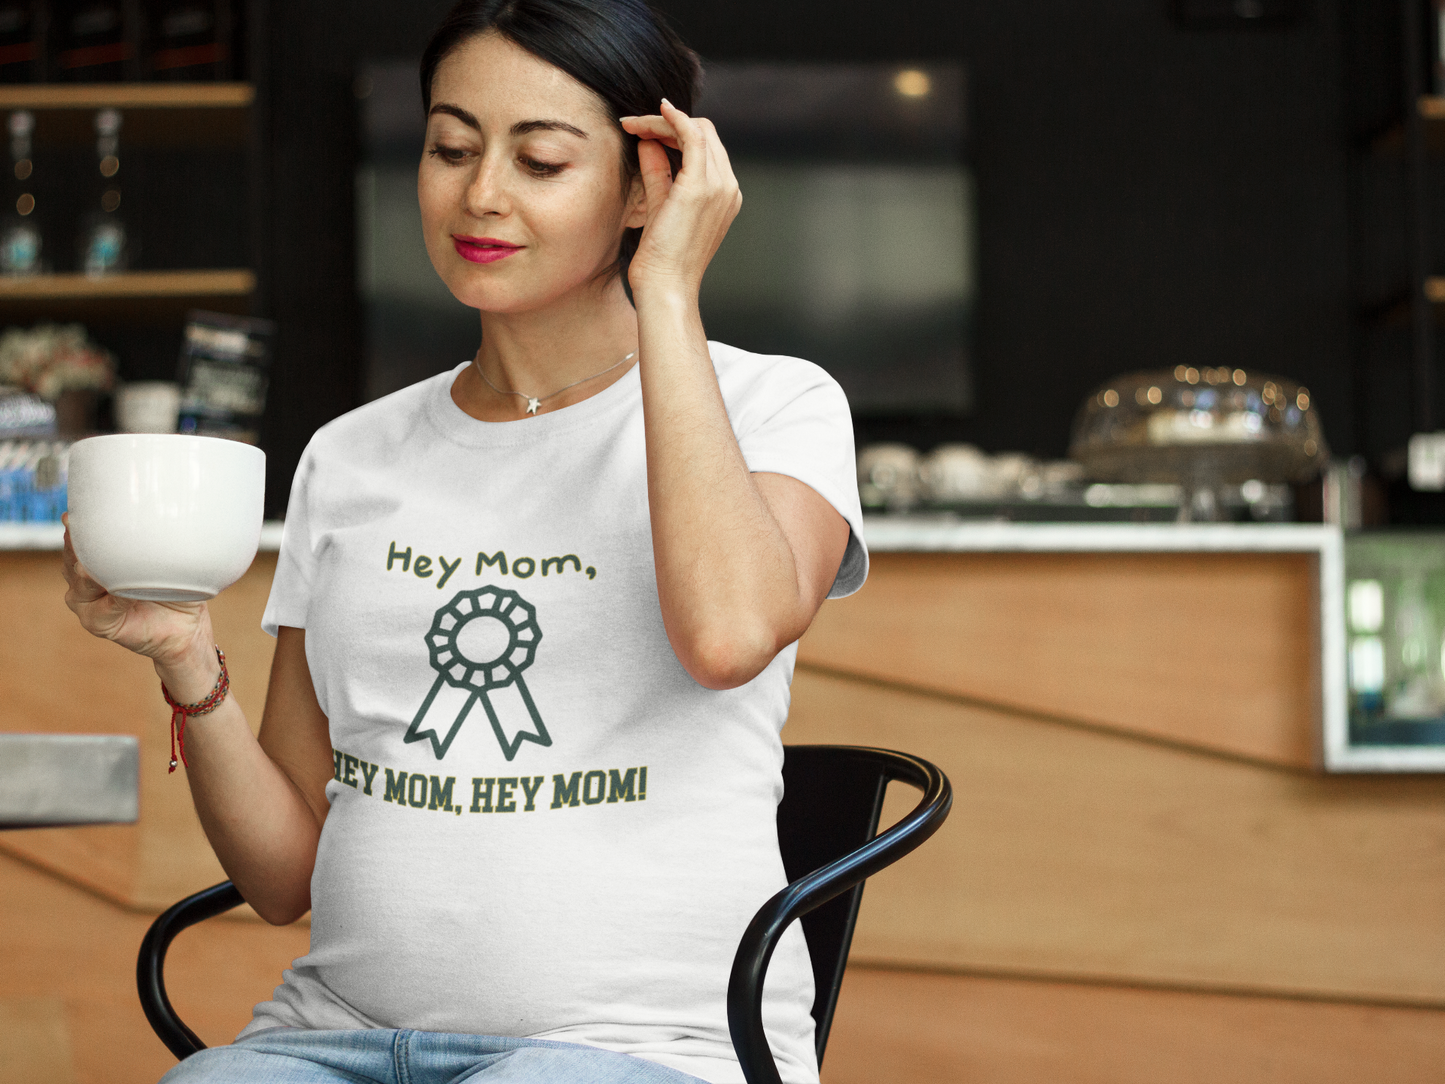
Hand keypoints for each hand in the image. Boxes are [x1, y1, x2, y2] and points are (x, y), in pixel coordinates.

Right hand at [61, 514, 215, 684]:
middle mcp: (85, 576)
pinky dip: (114, 600)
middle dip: (78, 542)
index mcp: (99, 556)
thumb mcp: (168, 559)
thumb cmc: (177, 587)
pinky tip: (123, 592)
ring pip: (81, 580)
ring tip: (93, 563)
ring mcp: (87, 599)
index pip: (83, 536)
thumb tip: (160, 514)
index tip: (83, 510)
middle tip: (79, 525)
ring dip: (89, 571)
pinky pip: (101, 608)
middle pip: (75, 555)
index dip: (82, 523)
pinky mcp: (96, 622)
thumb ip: (154, 541)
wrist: (186, 626)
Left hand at [620, 99, 741, 296]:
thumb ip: (657, 174)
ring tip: (632, 125)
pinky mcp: (701, 187)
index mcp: (724, 195)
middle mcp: (728, 188)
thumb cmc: (661, 260)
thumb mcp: (660, 207)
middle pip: (705, 133)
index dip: (675, 133)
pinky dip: (674, 120)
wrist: (666, 287)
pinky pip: (692, 136)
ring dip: (662, 122)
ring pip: (697, 130)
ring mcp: (719, 187)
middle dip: (668, 123)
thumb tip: (647, 143)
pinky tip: (656, 113)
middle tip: (633, 125)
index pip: (706, 147)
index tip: (644, 132)